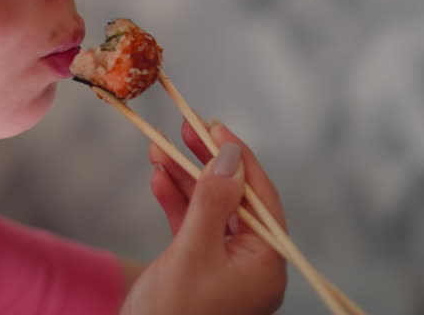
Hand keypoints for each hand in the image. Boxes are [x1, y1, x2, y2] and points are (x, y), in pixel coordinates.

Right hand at [120, 121, 287, 314]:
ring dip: (184, 179)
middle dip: (206, 165)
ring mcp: (226, 269)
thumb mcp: (191, 251)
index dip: (238, 160)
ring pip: (209, 210)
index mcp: (265, 267)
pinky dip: (175, 203)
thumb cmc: (170, 314)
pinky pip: (192, 227)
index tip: (215, 127)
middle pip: (234, 201)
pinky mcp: (200, 270)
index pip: (260, 200)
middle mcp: (251, 267)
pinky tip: (158, 180)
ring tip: (158, 149)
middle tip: (185, 130)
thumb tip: (231, 155)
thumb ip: (212, 200)